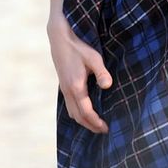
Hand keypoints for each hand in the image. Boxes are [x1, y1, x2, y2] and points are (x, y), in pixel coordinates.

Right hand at [47, 14, 112, 133]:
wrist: (60, 38)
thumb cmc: (78, 47)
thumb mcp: (94, 58)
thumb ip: (101, 72)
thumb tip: (107, 85)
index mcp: (76, 87)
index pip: (86, 112)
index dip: (96, 122)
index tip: (105, 128)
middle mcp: (68, 91)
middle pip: (77, 116)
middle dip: (90, 125)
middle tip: (102, 130)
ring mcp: (64, 88)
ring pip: (71, 112)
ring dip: (83, 120)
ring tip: (95, 123)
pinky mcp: (63, 84)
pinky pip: (69, 105)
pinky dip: (77, 113)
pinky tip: (84, 110)